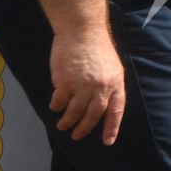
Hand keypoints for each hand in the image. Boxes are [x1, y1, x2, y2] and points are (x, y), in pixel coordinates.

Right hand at [49, 28, 126, 143]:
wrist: (81, 29)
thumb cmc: (97, 46)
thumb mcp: (112, 66)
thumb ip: (109, 85)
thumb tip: (103, 104)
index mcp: (115, 83)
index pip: (116, 111)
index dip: (111, 127)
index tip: (107, 141)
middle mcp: (100, 88)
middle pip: (93, 115)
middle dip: (84, 128)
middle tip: (77, 135)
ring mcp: (82, 86)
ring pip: (74, 111)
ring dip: (68, 121)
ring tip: (62, 126)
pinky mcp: (64, 81)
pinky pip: (59, 101)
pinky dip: (56, 106)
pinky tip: (55, 108)